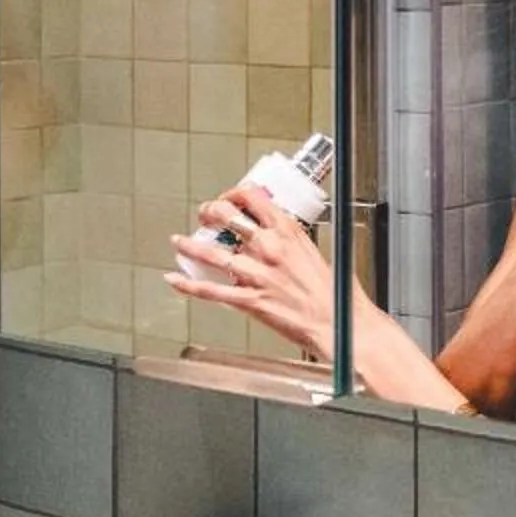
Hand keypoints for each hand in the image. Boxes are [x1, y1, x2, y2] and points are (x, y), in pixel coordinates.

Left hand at [166, 183, 334, 357]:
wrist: (340, 323)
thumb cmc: (333, 293)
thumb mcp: (313, 251)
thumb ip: (288, 239)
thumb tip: (272, 231)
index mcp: (288, 231)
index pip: (252, 197)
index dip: (232, 193)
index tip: (227, 198)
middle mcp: (269, 248)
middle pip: (226, 217)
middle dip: (209, 212)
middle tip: (204, 216)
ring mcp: (257, 274)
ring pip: (212, 252)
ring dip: (189, 245)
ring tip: (178, 241)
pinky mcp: (250, 300)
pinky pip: (211, 290)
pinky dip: (188, 284)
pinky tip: (175, 279)